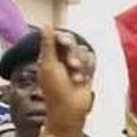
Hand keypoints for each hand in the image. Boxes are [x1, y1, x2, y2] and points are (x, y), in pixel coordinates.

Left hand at [38, 22, 94, 136]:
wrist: (69, 111)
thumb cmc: (55, 90)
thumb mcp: (48, 65)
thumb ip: (48, 44)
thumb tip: (45, 25)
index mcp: (50, 56)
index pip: (58, 37)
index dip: (62, 38)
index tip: (63, 43)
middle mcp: (63, 59)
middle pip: (73, 43)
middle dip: (73, 54)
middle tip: (71, 65)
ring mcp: (76, 65)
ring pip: (83, 51)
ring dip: (81, 65)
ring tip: (75, 78)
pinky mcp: (87, 72)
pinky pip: (91, 60)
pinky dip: (88, 69)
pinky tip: (82, 80)